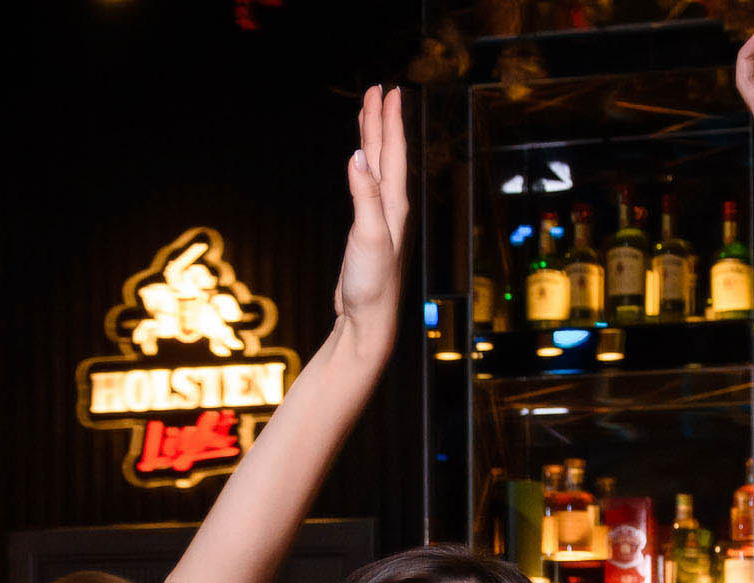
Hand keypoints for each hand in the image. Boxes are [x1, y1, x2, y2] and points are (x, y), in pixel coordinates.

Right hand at [333, 85, 409, 347]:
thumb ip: (365, 196)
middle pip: (387, 154)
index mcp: (395, 206)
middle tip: (378, 89)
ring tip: (369, 115)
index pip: (393, 153)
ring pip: (378, 169)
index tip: (387, 91)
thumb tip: (359, 157)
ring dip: (374, 141)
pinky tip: (360, 165)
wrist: (368, 322)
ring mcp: (380, 220)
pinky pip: (367, 187)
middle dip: (382, 121)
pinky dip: (364, 168)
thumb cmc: (373, 285)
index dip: (389, 120)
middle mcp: (392, 209)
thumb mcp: (368, 237)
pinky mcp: (367, 232)